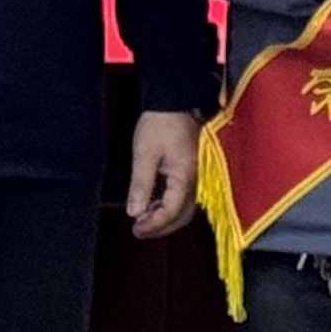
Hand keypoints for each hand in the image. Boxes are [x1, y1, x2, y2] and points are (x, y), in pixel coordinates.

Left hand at [126, 109, 200, 236]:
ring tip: (142, 218)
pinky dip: (168, 205)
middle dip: (161, 227)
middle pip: (182, 216)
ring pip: (184, 208)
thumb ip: (141, 185)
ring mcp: (196, 176)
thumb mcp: (145, 154)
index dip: (154, 225)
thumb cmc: (160, 125)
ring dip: (164, 217)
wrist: (176, 101)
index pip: (171, 212)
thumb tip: (135, 213)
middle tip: (138, 230)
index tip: (135, 230)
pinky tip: (152, 204)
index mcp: (185, 177)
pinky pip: (183, 197)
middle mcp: (195, 181)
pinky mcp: (192, 171)